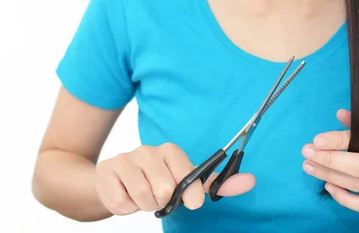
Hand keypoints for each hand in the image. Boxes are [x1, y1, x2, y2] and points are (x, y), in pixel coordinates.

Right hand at [95, 143, 255, 214]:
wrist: (112, 182)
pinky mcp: (107, 171)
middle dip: (161, 202)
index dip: (191, 192)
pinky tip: (125, 195)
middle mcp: (148, 150)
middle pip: (163, 189)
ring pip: (143, 196)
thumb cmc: (154, 182)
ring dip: (143, 205)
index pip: (185, 171)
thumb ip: (216, 183)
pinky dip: (126, 207)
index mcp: (170, 151)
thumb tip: (250, 181)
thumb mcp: (186, 182)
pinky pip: (122, 203)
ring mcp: (126, 159)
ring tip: (141, 196)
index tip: (193, 203)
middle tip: (156, 196)